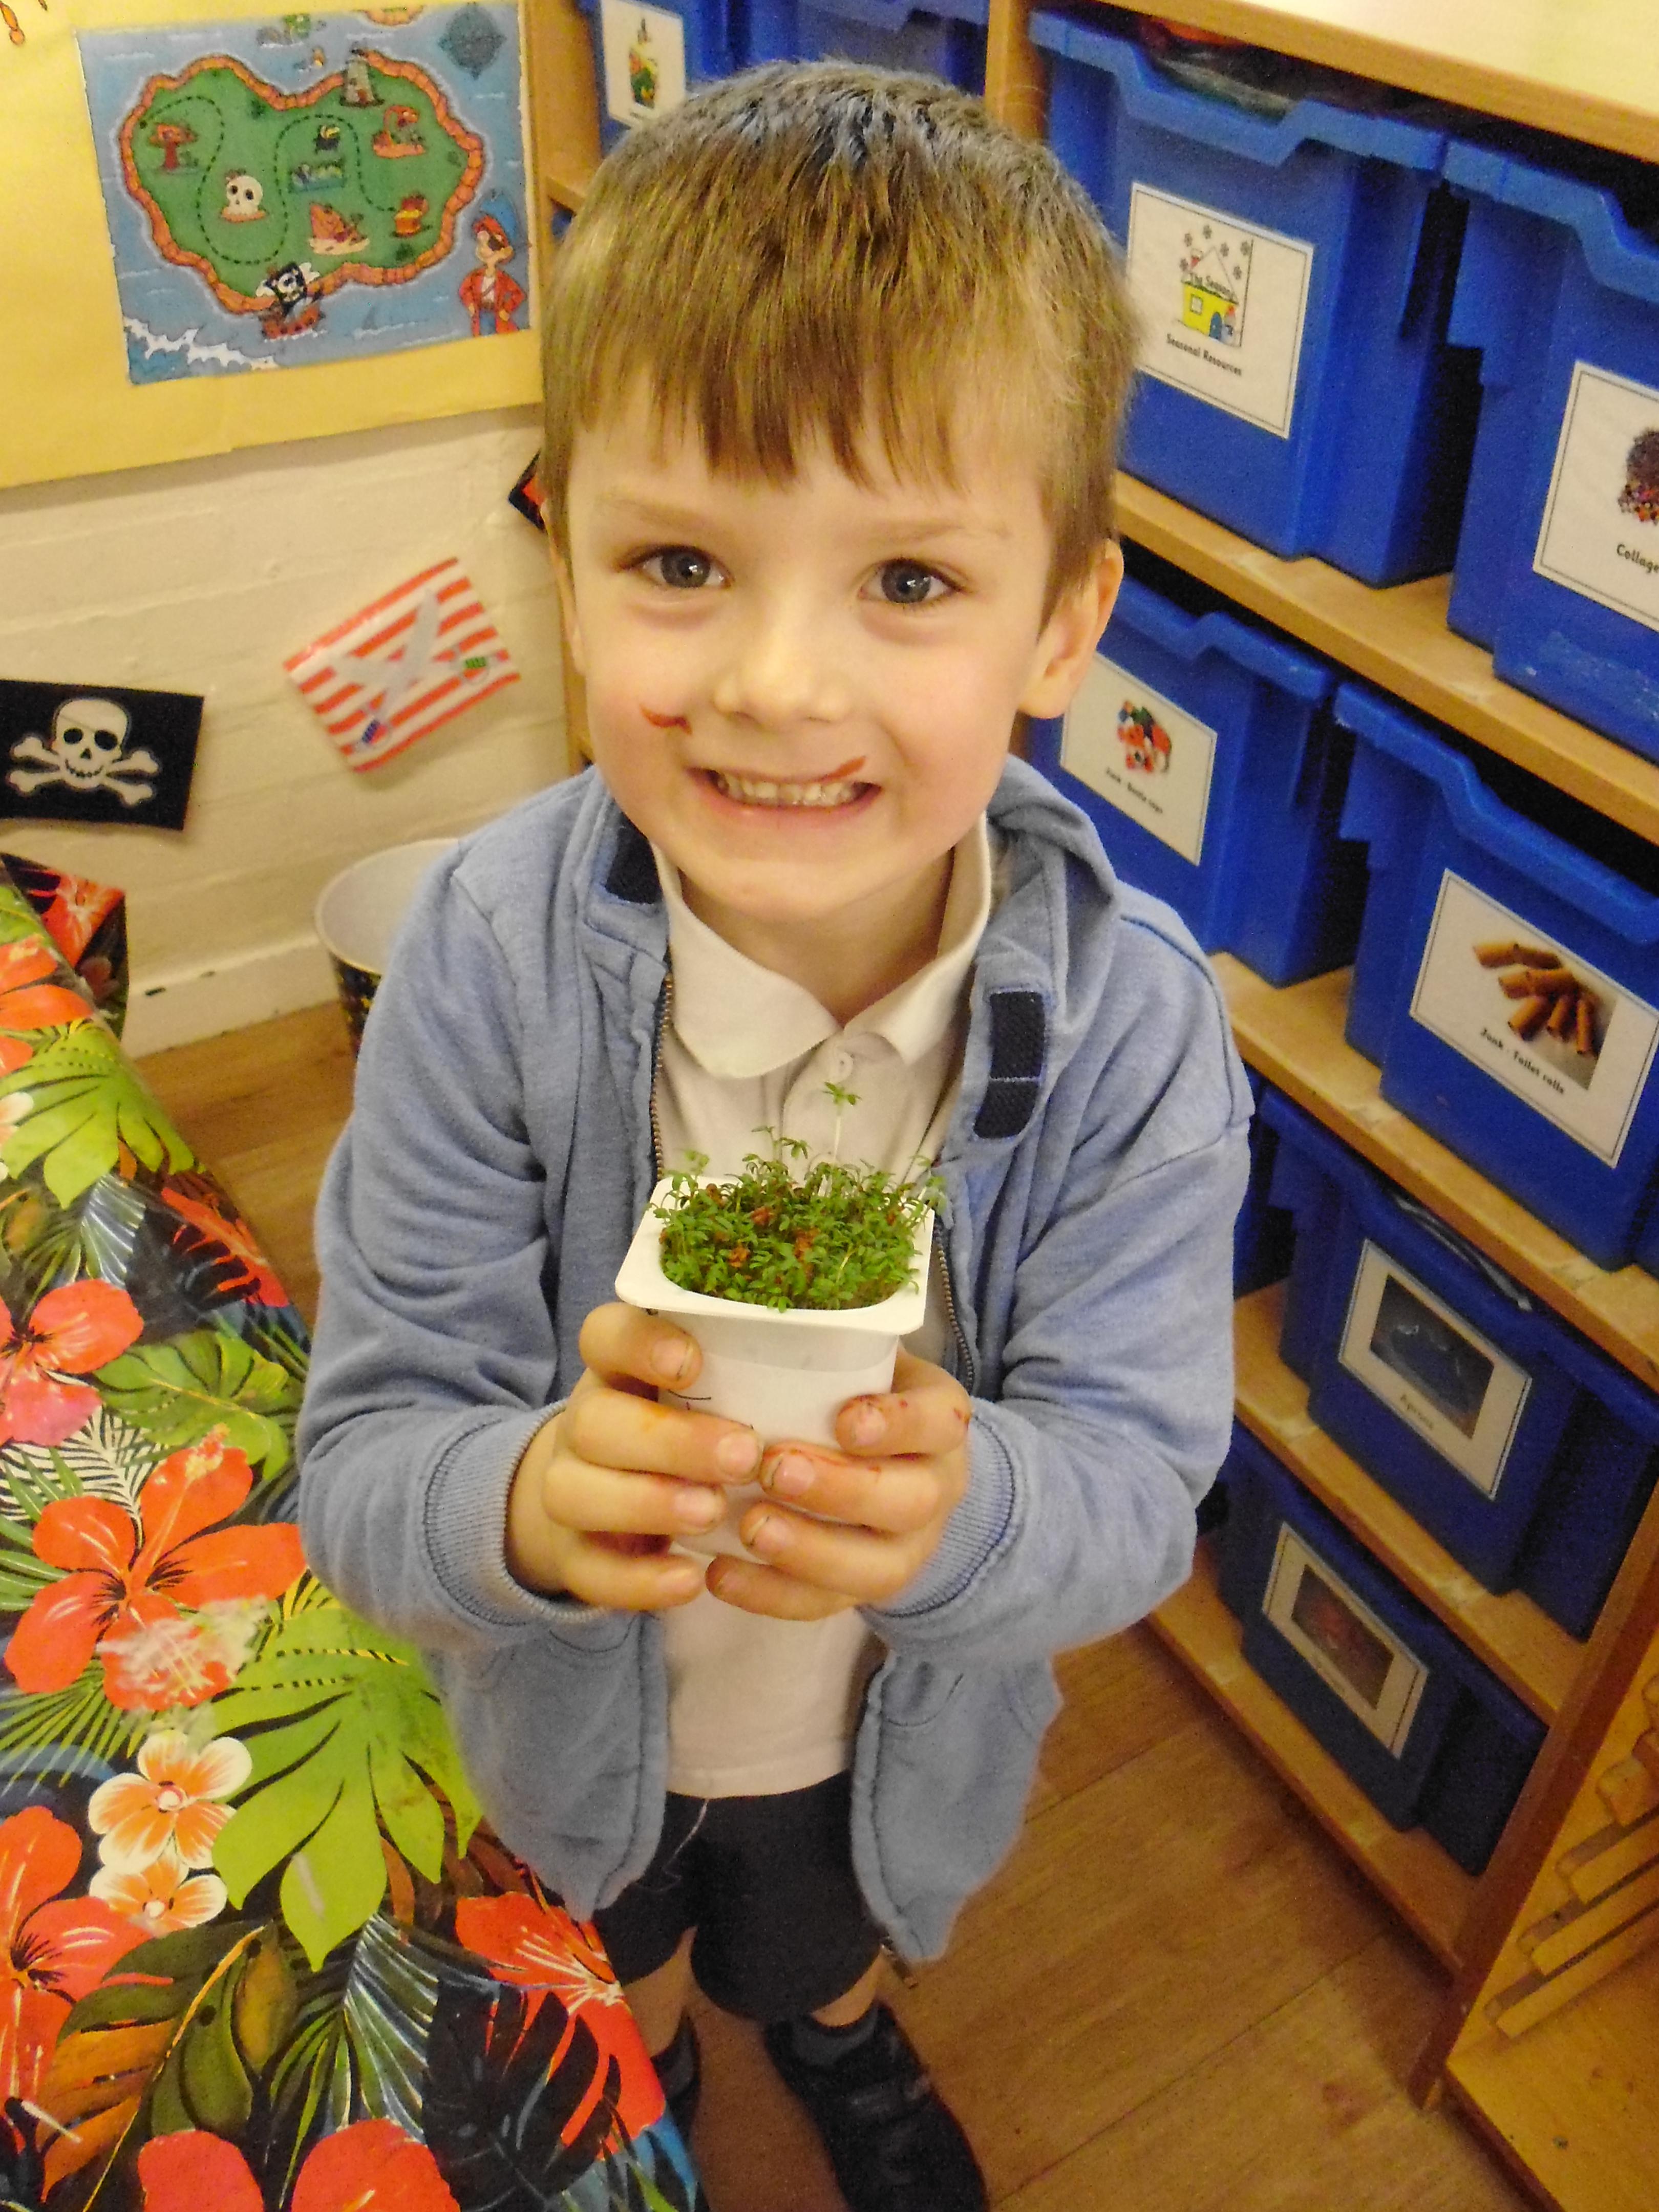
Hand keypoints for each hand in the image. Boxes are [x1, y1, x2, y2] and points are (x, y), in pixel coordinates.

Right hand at [505, 1303, 761, 1609]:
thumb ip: (756, 1372)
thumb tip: (843, 1370)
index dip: (640, 1344)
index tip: (692, 1363)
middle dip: (669, 1440)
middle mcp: (584, 1421)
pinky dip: (638, 1580)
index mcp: (618, 1366)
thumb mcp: (723, 1388)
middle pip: (594, 1420)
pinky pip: (588, 1570)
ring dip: (647, 1504)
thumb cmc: (696, 1426)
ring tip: (713, 1514)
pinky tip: (691, 1579)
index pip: (606, 1334)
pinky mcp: (574, 1554)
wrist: (618, 1495)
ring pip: (573, 1493)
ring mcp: (569, 1488)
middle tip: (743, 1454)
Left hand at [707, 1350, 972, 1621]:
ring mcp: (906, 1548)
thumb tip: (742, 1306)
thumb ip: (826, 1340)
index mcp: (939, 1421)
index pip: (935, 1422)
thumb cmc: (859, 1394)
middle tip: (775, 1468)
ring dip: (808, 1551)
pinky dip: (771, 1596)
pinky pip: (825, 1606)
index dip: (896, 1424)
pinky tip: (720, 1575)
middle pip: (907, 1500)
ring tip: (748, 1528)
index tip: (845, 1419)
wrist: (901, 1464)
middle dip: (840, 1489)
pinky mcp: (864, 1590)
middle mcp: (936, 1488)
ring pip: (873, 1568)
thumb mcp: (865, 1358)